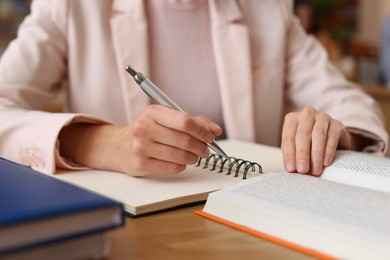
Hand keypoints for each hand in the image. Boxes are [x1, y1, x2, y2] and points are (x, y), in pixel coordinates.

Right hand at [58, 105, 221, 175]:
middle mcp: (144, 128)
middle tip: (206, 149)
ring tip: (194, 156)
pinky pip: (173, 167)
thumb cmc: (148, 131)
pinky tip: (180, 161)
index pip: (185, 121)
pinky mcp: (141, 164)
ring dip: (194, 157)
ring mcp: (141, 147)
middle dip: (202, 147)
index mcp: (153, 112)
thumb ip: (193, 121)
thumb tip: (215, 130)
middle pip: (185, 140)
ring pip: (181, 156)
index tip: (210, 136)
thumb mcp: (166, 119)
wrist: (118, 147)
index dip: (202, 130)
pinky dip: (182, 165)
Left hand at [281, 106, 354, 175]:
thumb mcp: (297, 148)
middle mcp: (306, 115)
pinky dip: (329, 151)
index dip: (289, 154)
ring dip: (316, 154)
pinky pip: (332, 137)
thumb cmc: (309, 144)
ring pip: (318, 134)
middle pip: (303, 134)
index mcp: (292, 119)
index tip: (291, 169)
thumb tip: (291, 169)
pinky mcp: (337, 124)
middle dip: (302, 154)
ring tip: (315, 170)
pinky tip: (326, 162)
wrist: (333, 140)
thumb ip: (293, 156)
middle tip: (302, 170)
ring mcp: (322, 117)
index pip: (288, 137)